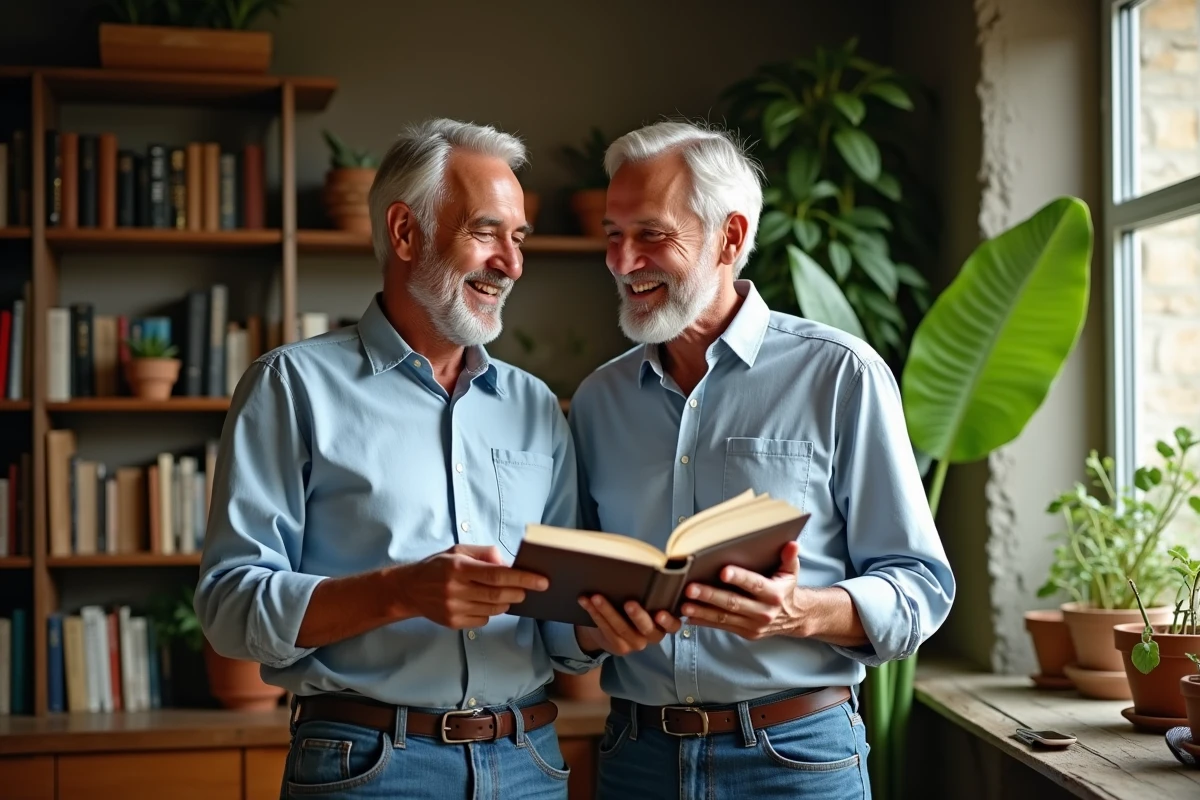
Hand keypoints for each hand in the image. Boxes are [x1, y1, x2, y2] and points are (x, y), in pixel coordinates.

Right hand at [395, 544, 547, 629]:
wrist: (409, 589)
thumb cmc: (438, 566)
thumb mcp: (458, 550)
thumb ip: (485, 553)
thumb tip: (507, 564)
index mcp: (459, 568)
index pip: (497, 575)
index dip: (522, 578)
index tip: (541, 580)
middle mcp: (455, 589)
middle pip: (498, 595)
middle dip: (519, 592)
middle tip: (531, 589)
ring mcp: (454, 608)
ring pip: (493, 609)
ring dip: (507, 602)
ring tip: (509, 594)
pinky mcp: (453, 622)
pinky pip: (483, 620)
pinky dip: (492, 612)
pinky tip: (486, 602)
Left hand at [574, 596, 681, 655]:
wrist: (611, 630)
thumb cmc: (631, 607)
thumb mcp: (645, 601)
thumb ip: (647, 593)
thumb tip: (637, 568)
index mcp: (664, 623)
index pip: (673, 624)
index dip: (668, 620)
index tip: (660, 613)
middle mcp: (652, 636)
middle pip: (647, 628)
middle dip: (637, 616)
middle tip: (629, 603)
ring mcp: (636, 643)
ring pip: (622, 628)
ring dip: (607, 611)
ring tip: (596, 597)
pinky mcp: (620, 647)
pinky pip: (607, 630)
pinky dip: (595, 614)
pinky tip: (586, 602)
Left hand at [680, 541, 802, 640]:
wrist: (793, 617)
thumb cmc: (785, 588)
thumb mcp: (791, 572)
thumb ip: (789, 558)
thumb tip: (792, 544)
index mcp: (774, 594)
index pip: (754, 584)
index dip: (739, 578)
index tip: (722, 571)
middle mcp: (763, 611)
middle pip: (733, 603)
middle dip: (710, 595)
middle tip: (691, 588)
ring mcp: (753, 625)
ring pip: (724, 618)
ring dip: (702, 612)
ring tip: (684, 606)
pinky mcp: (745, 633)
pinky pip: (721, 627)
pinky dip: (704, 622)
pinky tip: (688, 616)